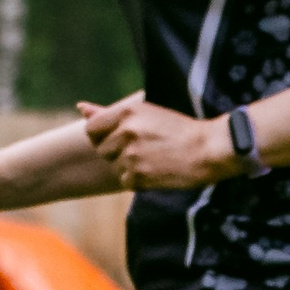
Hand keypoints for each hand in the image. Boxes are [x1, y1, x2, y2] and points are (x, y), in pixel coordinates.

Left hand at [78, 94, 239, 191]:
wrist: (208, 149)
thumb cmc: (178, 129)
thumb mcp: (145, 113)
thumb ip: (109, 113)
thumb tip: (80, 107)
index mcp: (126, 113)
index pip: (91, 128)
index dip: (102, 136)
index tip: (119, 137)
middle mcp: (125, 132)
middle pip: (101, 150)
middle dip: (116, 152)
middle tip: (143, 148)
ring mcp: (131, 155)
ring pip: (114, 166)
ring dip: (128, 166)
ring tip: (153, 158)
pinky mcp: (138, 176)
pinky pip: (126, 181)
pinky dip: (138, 180)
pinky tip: (157, 170)